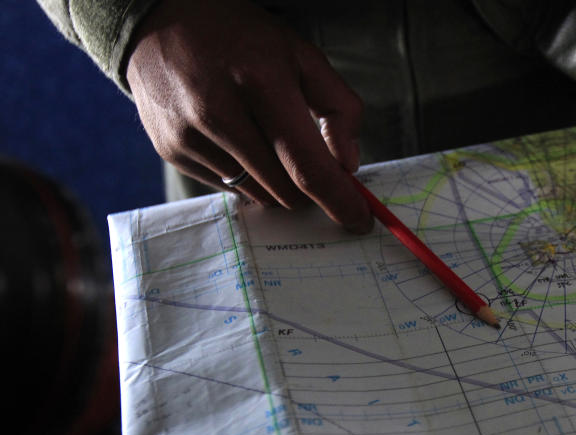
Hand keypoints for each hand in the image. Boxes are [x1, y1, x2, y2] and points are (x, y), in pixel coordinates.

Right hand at [125, 0, 371, 231]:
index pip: (306, 164)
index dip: (338, 199)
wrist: (161, 19)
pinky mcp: (172, 151)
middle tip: (314, 165)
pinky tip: (238, 139)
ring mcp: (189, 135)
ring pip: (259, 195)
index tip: (359, 219)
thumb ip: (339, 107)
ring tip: (269, 139)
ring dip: (278, 183)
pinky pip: (229, 189)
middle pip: (285, 189)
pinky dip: (247, 176)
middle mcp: (218, 111)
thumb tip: (348, 165)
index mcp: (260, 82)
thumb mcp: (302, 55)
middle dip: (310, 188)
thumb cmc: (242, 39)